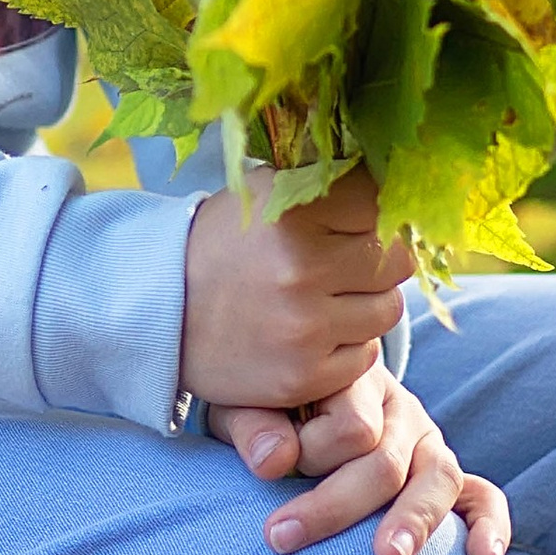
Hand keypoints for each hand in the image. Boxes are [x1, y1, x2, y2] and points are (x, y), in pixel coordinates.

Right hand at [181, 163, 413, 417]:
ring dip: (366, 304)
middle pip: (396, 260)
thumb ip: (325, 182)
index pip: (381, 204)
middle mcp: (299, 267)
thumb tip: (396, 178)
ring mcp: (303, 326)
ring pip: (388, 310)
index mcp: (290, 210)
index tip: (356, 223)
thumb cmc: (223, 246)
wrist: (159, 314)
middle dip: (378, 260)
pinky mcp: (303, 376)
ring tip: (326, 300)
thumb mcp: (263, 193)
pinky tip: (312, 334)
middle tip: (344, 264)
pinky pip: (366, 357)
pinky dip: (347, 346)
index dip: (374, 214)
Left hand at [207, 359, 512, 554]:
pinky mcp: (445, 476)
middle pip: (387, 459)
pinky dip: (489, 527)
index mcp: (353, 381)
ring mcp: (428, 443)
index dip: (311, 454)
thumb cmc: (266, 409)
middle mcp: (399, 409)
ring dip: (414, 520)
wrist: (295, 398)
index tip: (265, 474)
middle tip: (282, 538)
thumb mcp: (244, 403)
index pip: (350, 425)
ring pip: (438, 477)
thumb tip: (274, 463)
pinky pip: (482, 497)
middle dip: (335, 505)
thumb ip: (253, 424)